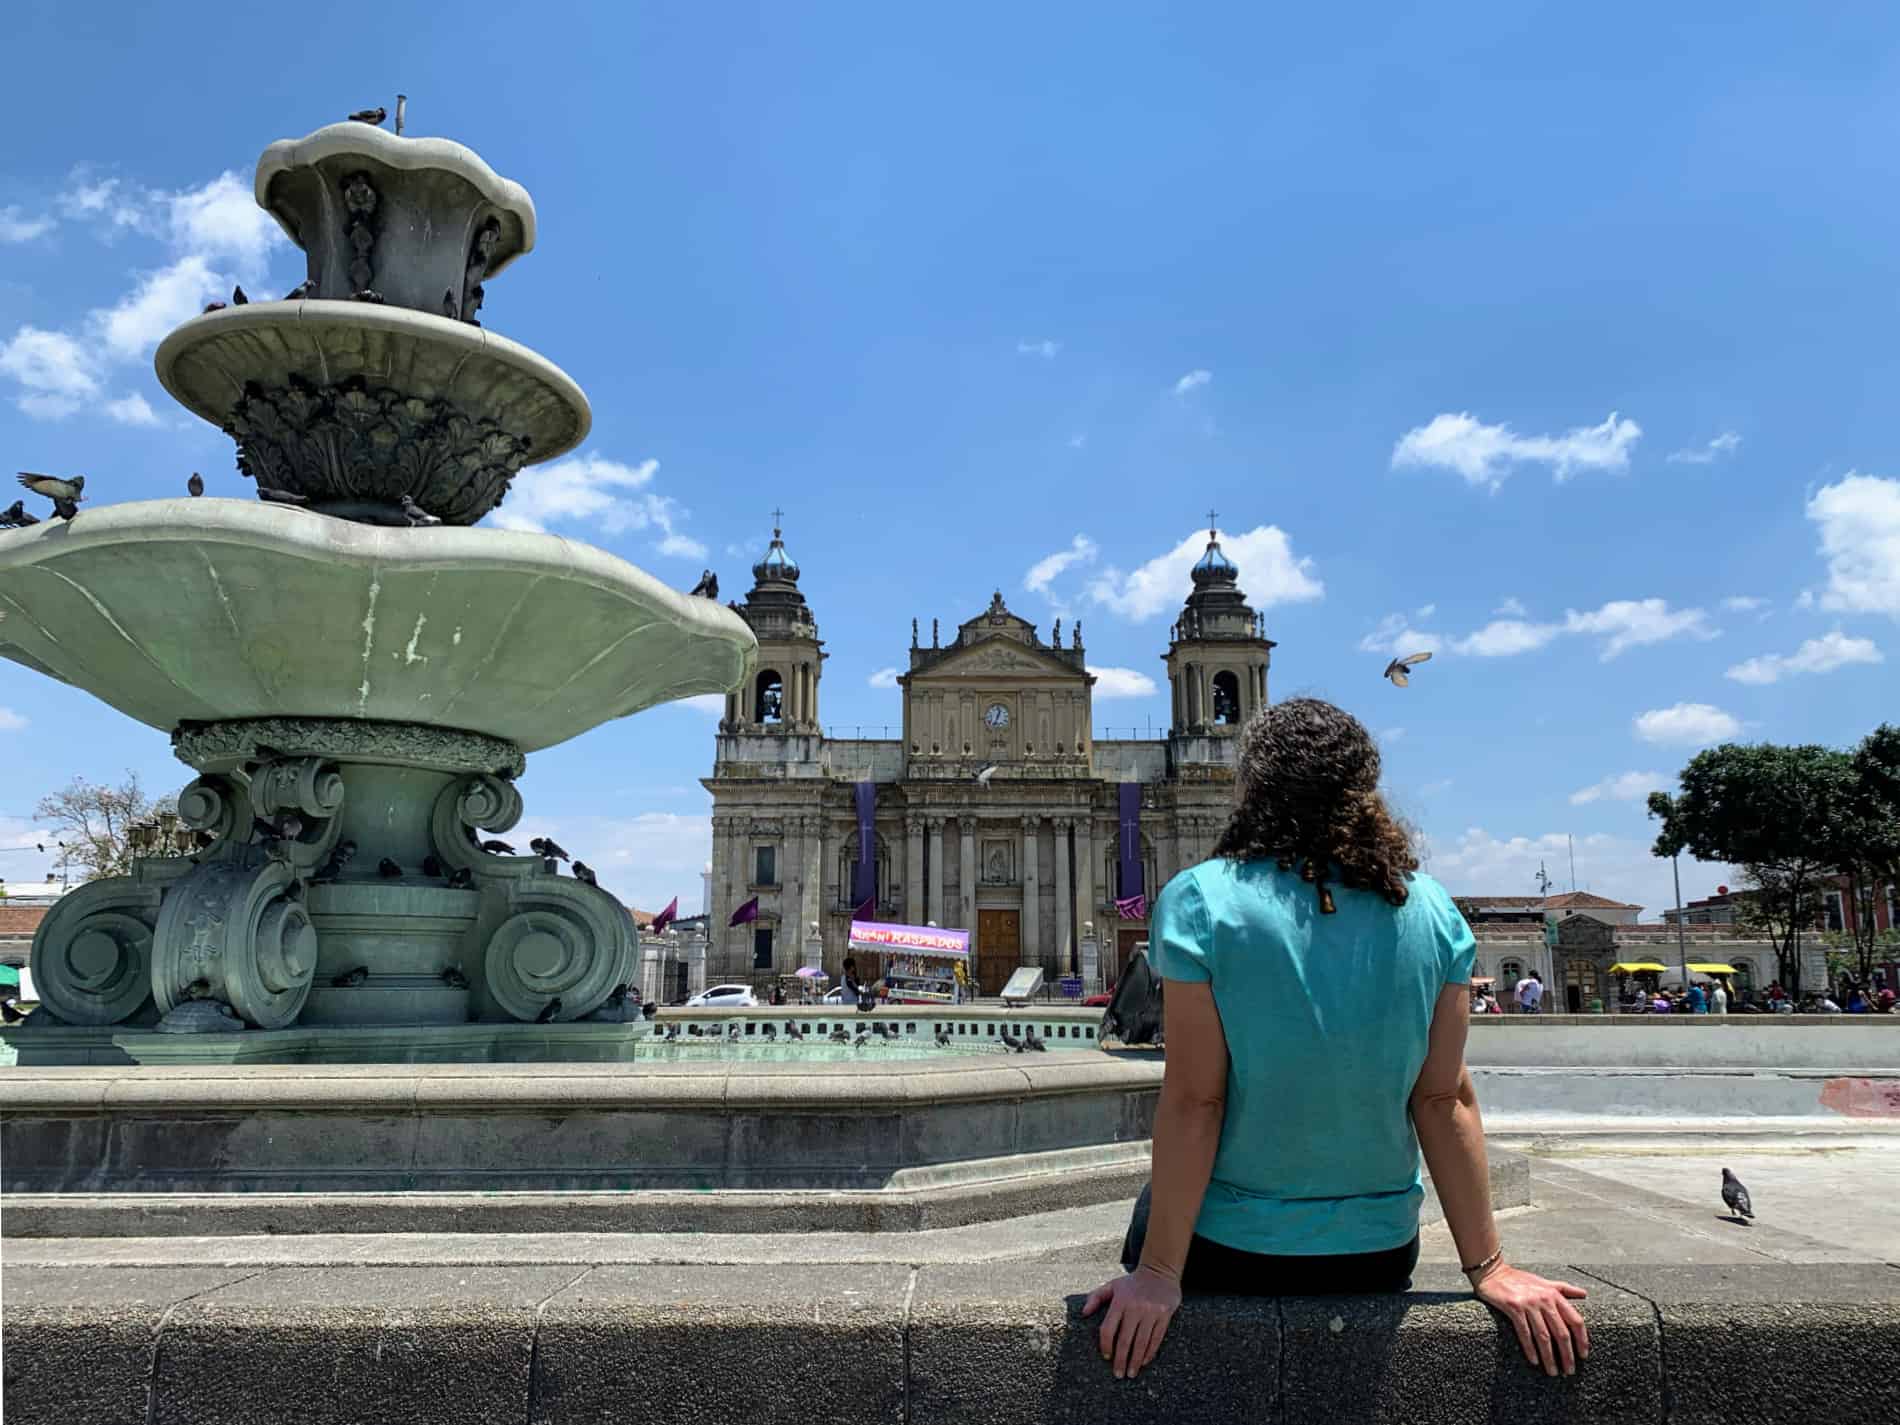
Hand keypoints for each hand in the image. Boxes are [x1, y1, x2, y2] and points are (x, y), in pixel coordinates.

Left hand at [1082, 1265, 1182, 1379]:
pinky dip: (1150, 1352)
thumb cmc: (1132, 1283)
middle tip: (1118, 1375)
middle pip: (1125, 1339)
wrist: (1160, 1271)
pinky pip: (1156, 1338)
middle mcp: (1135, 1307)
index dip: (1106, 1345)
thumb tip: (1083, 1313)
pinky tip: (1145, 1362)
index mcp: (1120, 1301)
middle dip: (1121, 1360)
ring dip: (1136, 1360)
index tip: (1106, 1356)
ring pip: (1141, 1342)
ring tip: (1131, 1373)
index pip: (1108, 1328)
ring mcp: (1151, 1312)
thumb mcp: (1112, 1285)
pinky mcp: (1164, 1315)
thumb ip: (1096, 1297)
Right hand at [1473, 1264, 1589, 1376]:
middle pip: (1561, 1333)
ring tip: (1552, 1371)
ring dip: (1549, 1357)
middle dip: (1567, 1355)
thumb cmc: (1518, 1279)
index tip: (1583, 1355)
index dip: (1582, 1340)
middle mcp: (1544, 1299)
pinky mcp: (1513, 1308)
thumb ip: (1564, 1288)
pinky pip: (1524, 1333)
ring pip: (1544, 1336)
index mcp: (1554, 1294)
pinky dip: (1530, 1349)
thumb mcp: (1544, 1282)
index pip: (1576, 1320)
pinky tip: (1534, 1360)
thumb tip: (1585, 1294)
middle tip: (1569, 1371)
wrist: (1492, 1271)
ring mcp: (1529, 1304)